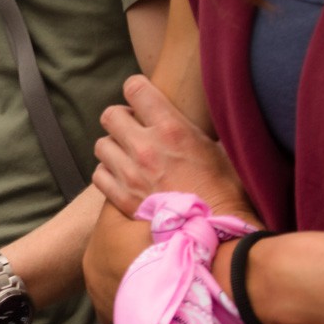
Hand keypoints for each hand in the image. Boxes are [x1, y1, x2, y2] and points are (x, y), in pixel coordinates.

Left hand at [94, 74, 248, 218]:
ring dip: (113, 147)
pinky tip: (122, 177)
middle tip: (134, 129)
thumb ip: (194, 131)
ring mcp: (130, 173)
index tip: (142, 99)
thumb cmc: (225, 191)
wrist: (217, 234)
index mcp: (172, 128)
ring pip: (101, 144)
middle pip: (110, 115)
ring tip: (128, 155)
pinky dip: (107, 173)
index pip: (135, 89)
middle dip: (121, 119)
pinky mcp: (122, 197)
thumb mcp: (218, 150)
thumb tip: (192, 121)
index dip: (136, 90)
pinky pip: (98, 175)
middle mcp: (145, 147)